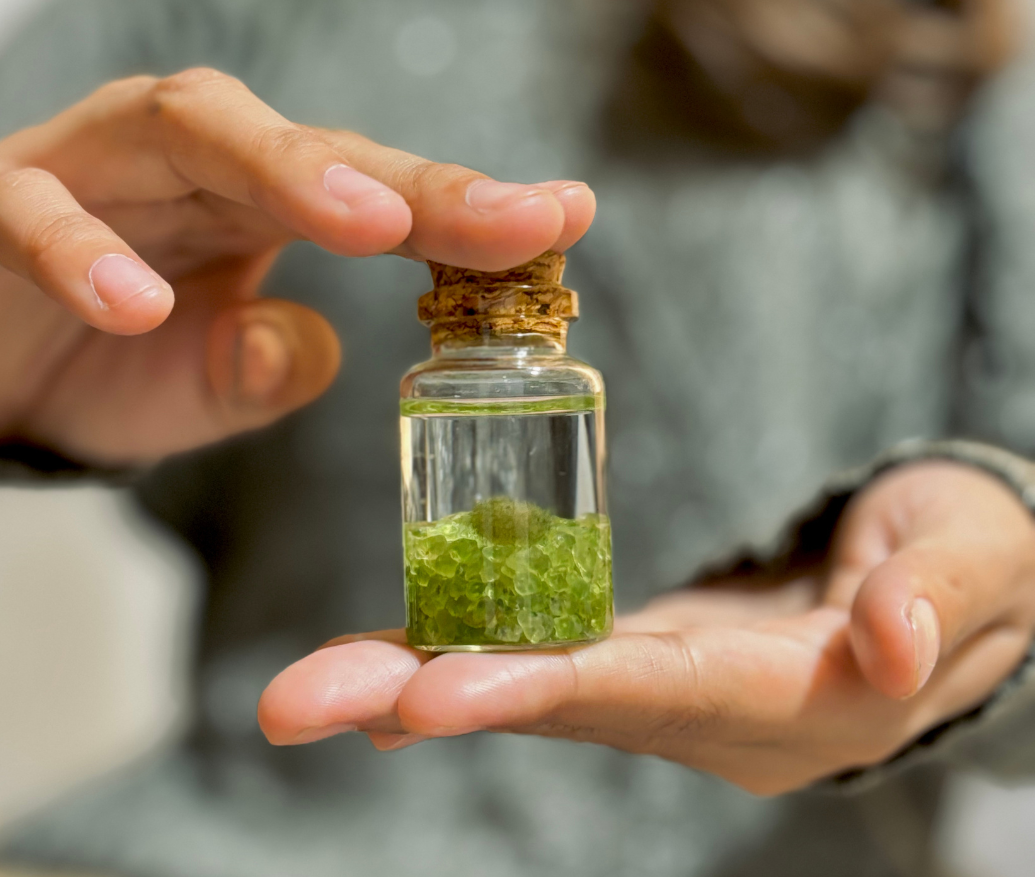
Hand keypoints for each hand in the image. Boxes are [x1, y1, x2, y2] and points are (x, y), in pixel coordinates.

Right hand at [0, 69, 593, 463]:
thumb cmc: (98, 364)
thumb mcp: (203, 385)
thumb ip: (268, 369)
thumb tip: (312, 349)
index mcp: (254, 205)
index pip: (373, 193)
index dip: (469, 206)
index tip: (567, 217)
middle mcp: (186, 166)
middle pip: (307, 140)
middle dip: (412, 179)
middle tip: (509, 218)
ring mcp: (90, 171)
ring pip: (186, 126)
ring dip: (284, 171)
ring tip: (370, 228)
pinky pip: (38, 210)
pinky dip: (87, 252)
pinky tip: (138, 305)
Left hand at [259, 461, 1034, 794]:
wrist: (937, 572)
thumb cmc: (964, 555)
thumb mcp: (971, 559)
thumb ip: (938, 599)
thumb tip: (893, 650)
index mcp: (791, 697)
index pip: (652, 695)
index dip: (544, 691)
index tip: (431, 695)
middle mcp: (710, 711)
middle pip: (560, 704)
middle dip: (430, 700)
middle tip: (299, 701)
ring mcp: (672, 687)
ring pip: (536, 685)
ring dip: (418, 682)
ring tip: (308, 685)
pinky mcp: (650, 652)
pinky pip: (548, 656)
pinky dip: (469, 655)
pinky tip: (391, 654)